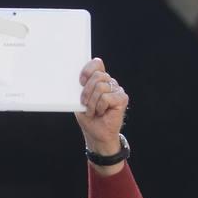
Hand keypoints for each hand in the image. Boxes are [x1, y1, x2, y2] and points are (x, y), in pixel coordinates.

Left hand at [75, 58, 127, 174]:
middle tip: (84, 102)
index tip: (80, 81)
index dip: (88, 70)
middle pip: (98, 75)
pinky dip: (100, 107)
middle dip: (87, 90)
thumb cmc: (88, 117)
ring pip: (101, 87)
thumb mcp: (79, 100)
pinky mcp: (122, 98)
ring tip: (92, 110)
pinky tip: (101, 112)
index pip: (97, 63)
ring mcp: (117, 90)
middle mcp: (109, 82)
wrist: (96, 134)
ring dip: (92, 102)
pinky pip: (106, 97)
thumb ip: (80, 88)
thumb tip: (75, 81)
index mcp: (99, 79)